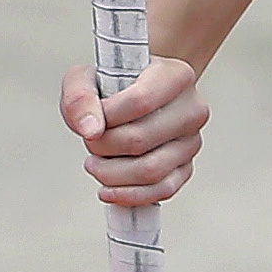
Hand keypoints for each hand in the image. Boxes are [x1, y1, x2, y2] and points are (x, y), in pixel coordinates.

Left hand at [60, 56, 204, 205]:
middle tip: (89, 143)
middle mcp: (191, 109)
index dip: (107, 117)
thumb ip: (79, 96)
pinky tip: (108, 190)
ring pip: (152, 170)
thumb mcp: (86, 78)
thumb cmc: (113, 86)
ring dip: (112, 174)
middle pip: (142, 139)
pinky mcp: (186, 168)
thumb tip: (90, 129)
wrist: (133, 95)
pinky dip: (130, 195)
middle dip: (104, 147)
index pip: (141, 101)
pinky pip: (161, 190)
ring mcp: (191, 141)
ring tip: (94, 164)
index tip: (90, 121)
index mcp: (175, 75)